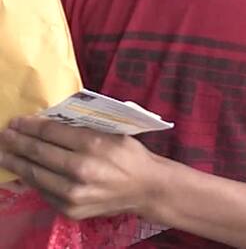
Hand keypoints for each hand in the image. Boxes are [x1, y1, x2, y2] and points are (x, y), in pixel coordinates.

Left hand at [0, 116, 163, 220]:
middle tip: (5, 134)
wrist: (147, 188)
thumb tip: (50, 124)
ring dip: (16, 162)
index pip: (51, 132)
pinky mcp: (70, 209)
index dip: (30, 126)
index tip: (17, 122)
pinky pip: (43, 192)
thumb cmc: (130, 155)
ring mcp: (74, 192)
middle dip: (18, 142)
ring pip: (35, 174)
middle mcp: (81, 169)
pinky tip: (24, 172)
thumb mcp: (113, 133)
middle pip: (39, 152)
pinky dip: (31, 181)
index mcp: (94, 144)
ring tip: (5, 154)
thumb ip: (83, 130)